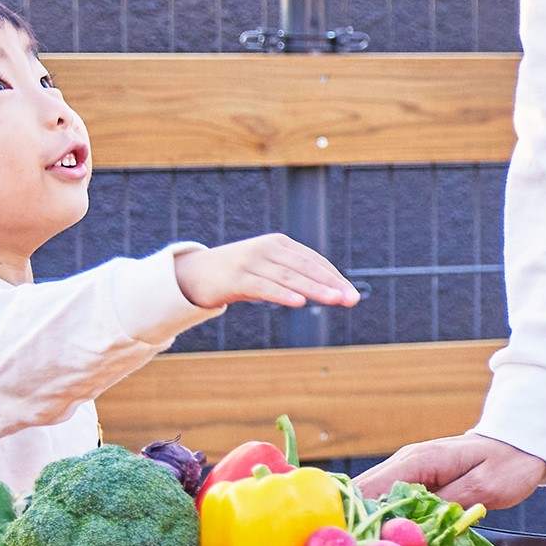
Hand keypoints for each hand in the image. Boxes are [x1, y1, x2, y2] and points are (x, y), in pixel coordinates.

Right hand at [172, 234, 359, 309]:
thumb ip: (293, 277)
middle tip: (351, 299)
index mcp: (279, 243)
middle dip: (331, 283)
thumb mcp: (268, 271)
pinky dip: (283, 294)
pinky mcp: (236, 278)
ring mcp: (251, 261)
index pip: (314, 260)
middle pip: (306, 267)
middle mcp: (268, 248)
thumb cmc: (238, 275)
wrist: (194, 274)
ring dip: (314, 289)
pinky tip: (299, 302)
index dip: (334, 277)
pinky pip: (264, 287)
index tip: (351, 294)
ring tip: (334, 299)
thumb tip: (328, 290)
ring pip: (289, 277)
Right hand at [354, 433, 545, 510]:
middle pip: (363, 495)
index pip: (370, 489)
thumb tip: (416, 526)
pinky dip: (388, 522)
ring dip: (373, 526)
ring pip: (373, 500)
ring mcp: (407, 471)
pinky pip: (391, 503)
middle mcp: (404, 463)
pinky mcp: (415, 482)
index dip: (358, 519)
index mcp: (418, 461)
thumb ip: (449, 505)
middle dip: (360, 526)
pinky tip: (393, 543)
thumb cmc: (507, 464)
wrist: (518, 444)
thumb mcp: (484, 488)